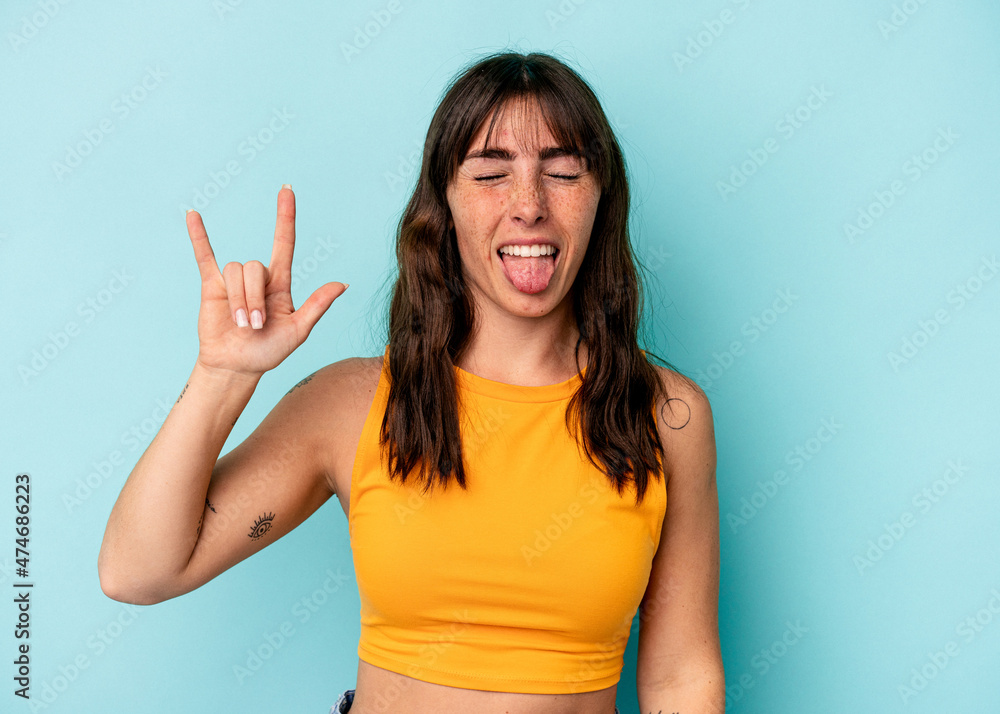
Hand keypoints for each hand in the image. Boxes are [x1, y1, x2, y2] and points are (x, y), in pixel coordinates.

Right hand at [185, 185, 346, 376]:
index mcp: (280, 284)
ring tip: (241, 324)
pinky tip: (193, 214)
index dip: (285, 217)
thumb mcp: (298, 331)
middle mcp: (258, 279)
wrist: (237, 367)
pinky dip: (199, 236)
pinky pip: (205, 256)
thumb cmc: (269, 351)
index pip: (284, 243)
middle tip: (255, 326)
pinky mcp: (212, 287)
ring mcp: (234, 281)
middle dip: (255, 298)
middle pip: (255, 268)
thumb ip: (317, 305)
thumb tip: (342, 284)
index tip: (287, 190)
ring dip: (239, 300)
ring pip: (235, 271)